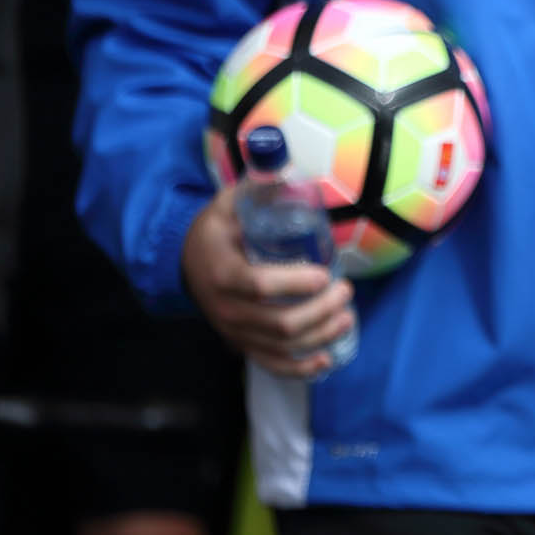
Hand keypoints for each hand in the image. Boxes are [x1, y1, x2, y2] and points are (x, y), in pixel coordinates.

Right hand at [181, 182, 355, 378]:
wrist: (187, 261)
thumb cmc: (218, 229)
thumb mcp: (229, 202)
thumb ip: (258, 185)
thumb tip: (287, 166)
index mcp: (222, 272)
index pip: (259, 286)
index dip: (295, 283)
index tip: (326, 273)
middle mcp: (226, 308)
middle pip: (279, 323)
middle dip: (320, 312)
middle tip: (346, 292)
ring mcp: (233, 331)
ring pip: (281, 346)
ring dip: (320, 336)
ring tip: (347, 316)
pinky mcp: (241, 344)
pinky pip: (270, 364)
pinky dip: (300, 368)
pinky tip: (326, 359)